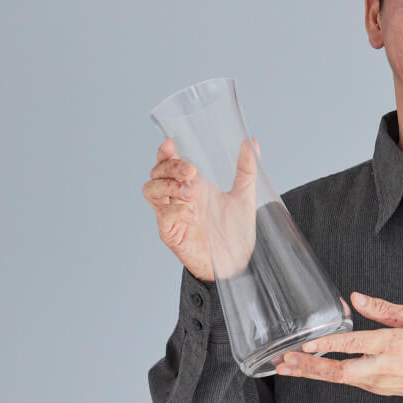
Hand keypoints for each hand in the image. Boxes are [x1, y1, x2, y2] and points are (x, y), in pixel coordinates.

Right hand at [142, 137, 258, 281]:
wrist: (239, 261)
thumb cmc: (237, 230)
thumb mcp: (245, 195)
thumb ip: (247, 169)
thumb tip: (251, 142)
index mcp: (192, 185)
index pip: (168, 163)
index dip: (164, 152)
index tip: (171, 144)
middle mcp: (178, 197)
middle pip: (156, 173)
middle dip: (169, 167)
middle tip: (191, 172)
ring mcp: (172, 214)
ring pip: (150, 191)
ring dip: (167, 186)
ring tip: (190, 191)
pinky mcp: (171, 233)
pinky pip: (162, 216)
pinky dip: (175, 210)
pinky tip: (192, 213)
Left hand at [276, 293, 402, 402]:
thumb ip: (384, 309)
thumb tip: (356, 297)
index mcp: (393, 346)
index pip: (355, 345)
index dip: (329, 345)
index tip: (307, 344)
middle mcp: (382, 368)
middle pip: (340, 372)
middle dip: (310, 367)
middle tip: (285, 362)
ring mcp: (378, 382)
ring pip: (339, 380)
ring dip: (312, 373)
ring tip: (287, 367)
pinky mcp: (376, 389)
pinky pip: (347, 382)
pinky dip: (325, 375)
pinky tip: (310, 369)